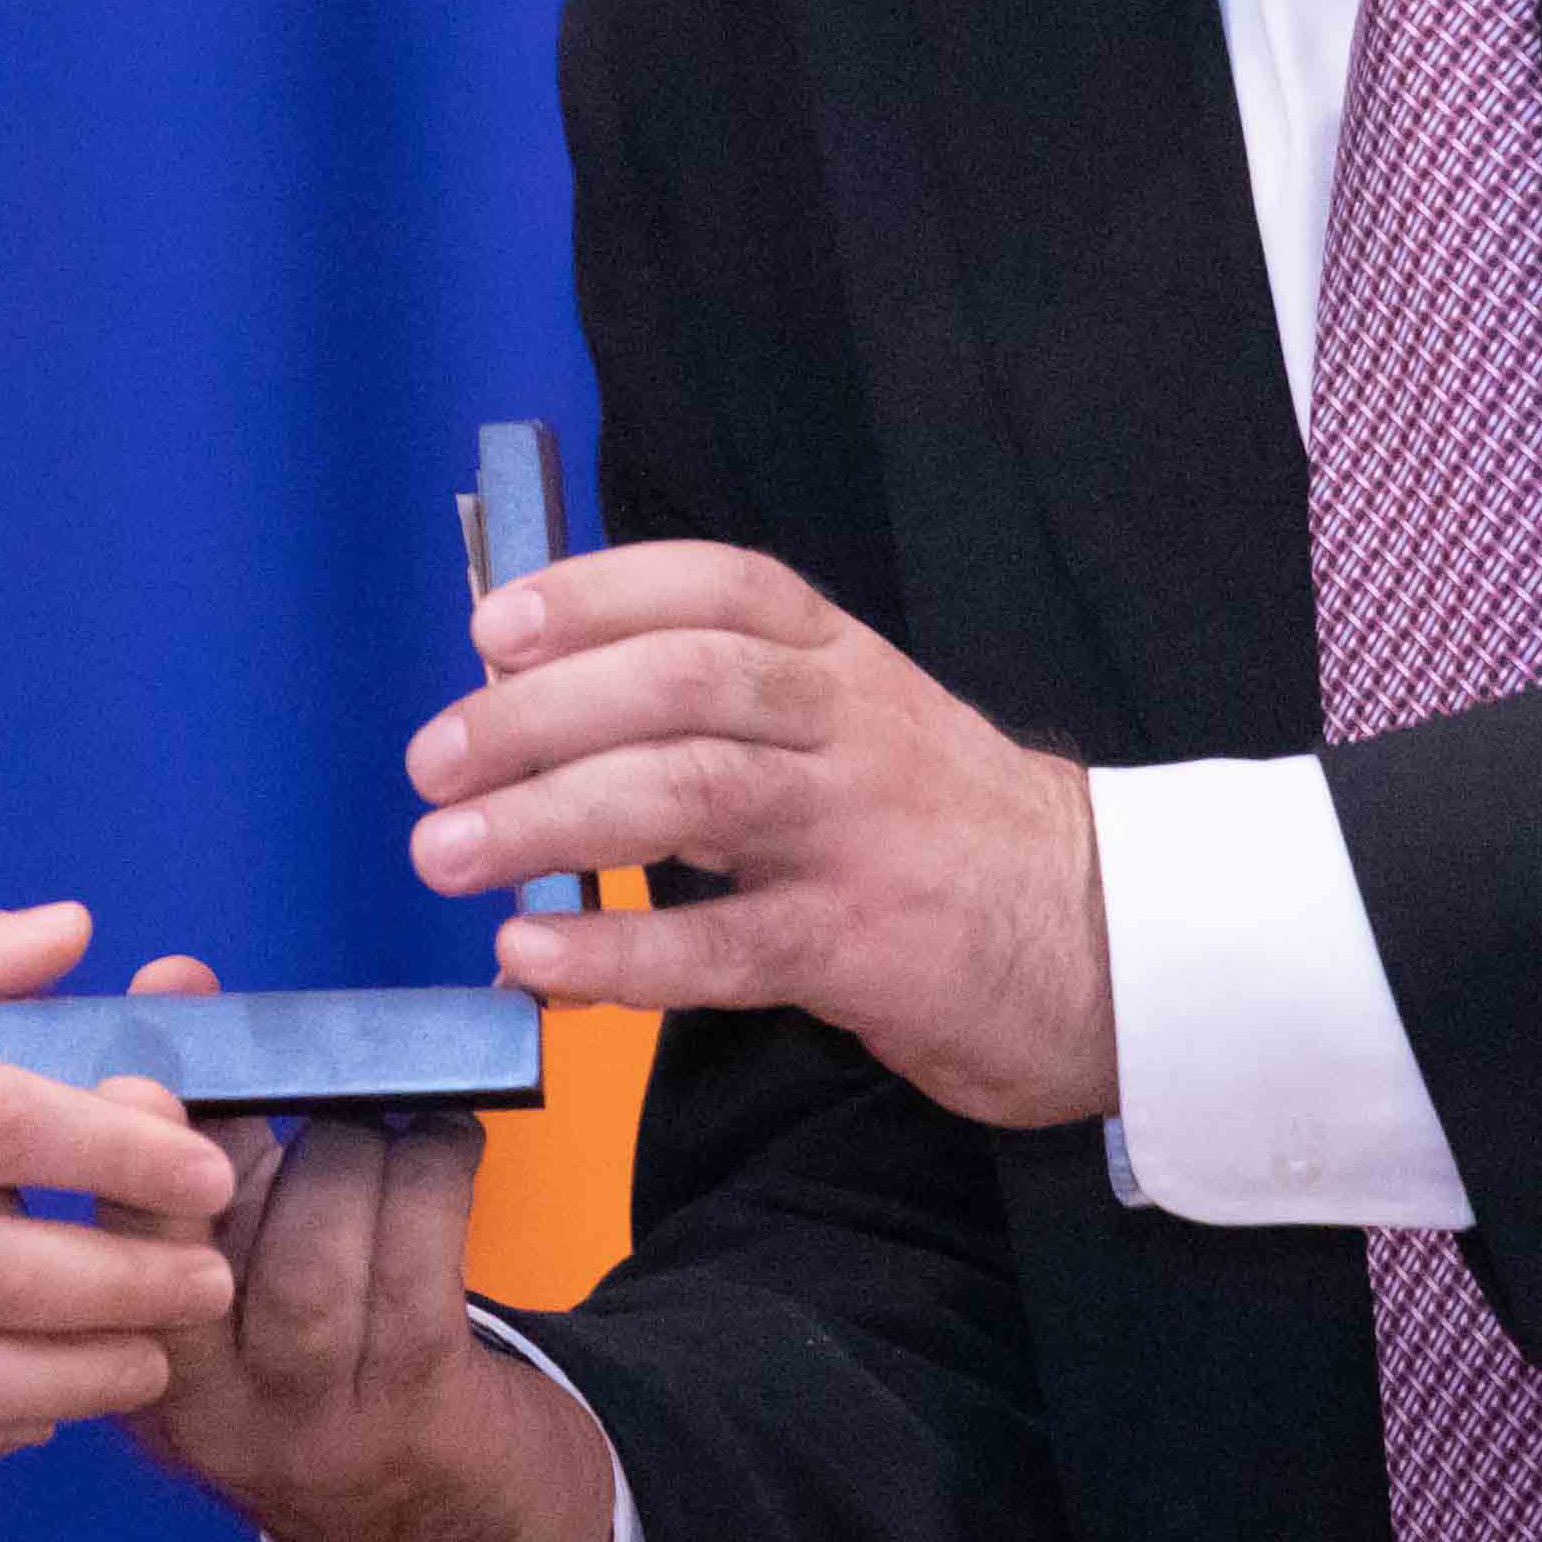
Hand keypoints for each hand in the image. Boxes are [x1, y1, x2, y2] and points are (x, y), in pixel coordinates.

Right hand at [83, 962, 620, 1541]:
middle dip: (237, 1126)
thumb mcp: (225, 1267)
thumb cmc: (314, 1349)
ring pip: (315, 1240)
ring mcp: (305, 1415)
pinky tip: (442, 1139)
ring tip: (377, 1116)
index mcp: (116, 1353)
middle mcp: (194, 1401)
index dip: (98, 1141)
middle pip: (184, 1235)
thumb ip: (195, 1132)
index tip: (142, 1067)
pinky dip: (436, 1167)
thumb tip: (176, 977)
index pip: (71, 1243)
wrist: (430, 1525)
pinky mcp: (413, 1406)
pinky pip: (419, 1255)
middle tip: (283, 1063)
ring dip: (354, 1146)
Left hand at [415, 541, 1116, 1125]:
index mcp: (841, 660)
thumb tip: (534, 702)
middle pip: (681, 683)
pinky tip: (531, 954)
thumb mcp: (852, 730)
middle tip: (432, 763)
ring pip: (692, 794)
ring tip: (444, 852)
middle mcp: (850, 725)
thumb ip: (722, 710)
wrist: (1108, 945)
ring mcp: (860, 833)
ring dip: (549, 817)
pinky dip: (615, 949)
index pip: (714, 587)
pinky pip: (725, 944)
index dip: (596, 594)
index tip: (492, 627)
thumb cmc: (938, 834)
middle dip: (538, 714)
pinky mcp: (867, 947)